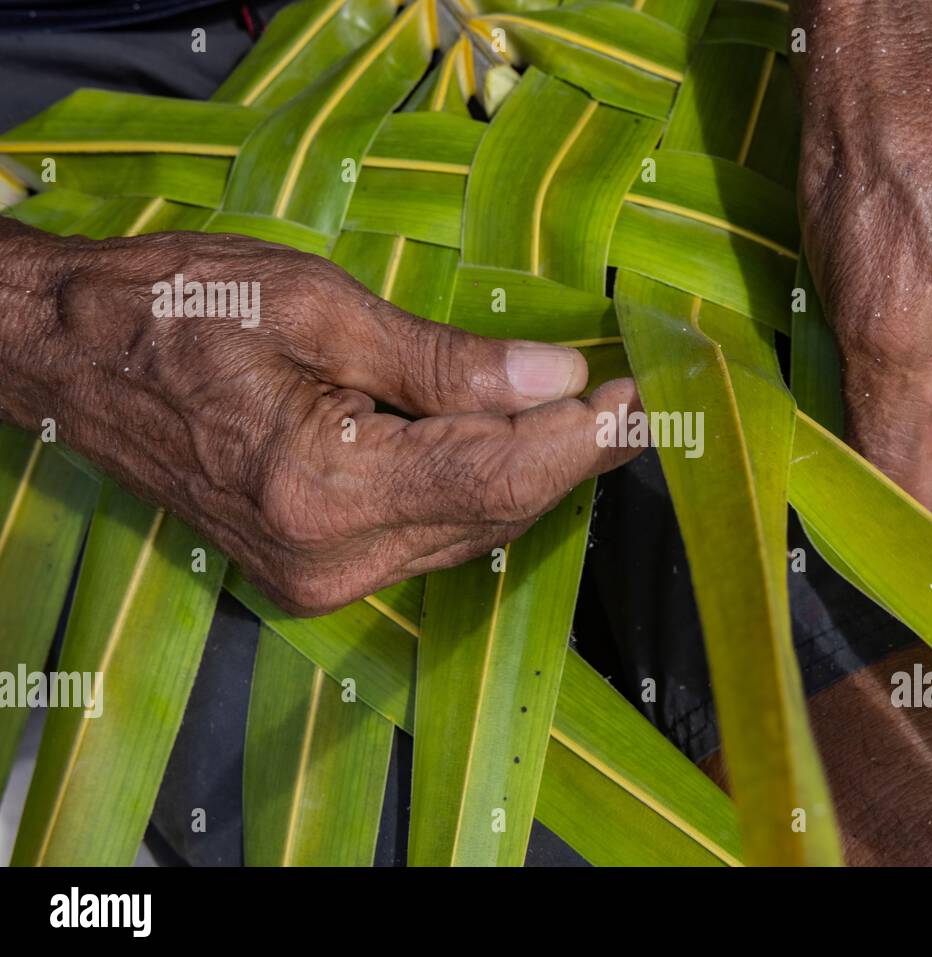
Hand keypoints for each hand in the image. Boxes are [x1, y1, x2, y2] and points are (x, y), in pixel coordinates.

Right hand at [0, 223, 639, 614]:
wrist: (75, 358)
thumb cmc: (179, 309)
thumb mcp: (318, 305)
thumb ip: (444, 360)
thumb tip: (556, 378)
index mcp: (321, 488)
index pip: (496, 473)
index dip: (583, 438)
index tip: (643, 396)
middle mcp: (327, 558)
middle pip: (495, 511)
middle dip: (574, 454)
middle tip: (635, 398)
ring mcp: (320, 578)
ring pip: (472, 531)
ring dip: (536, 473)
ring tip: (592, 412)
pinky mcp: (317, 573)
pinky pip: (432, 536)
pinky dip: (482, 489)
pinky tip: (516, 442)